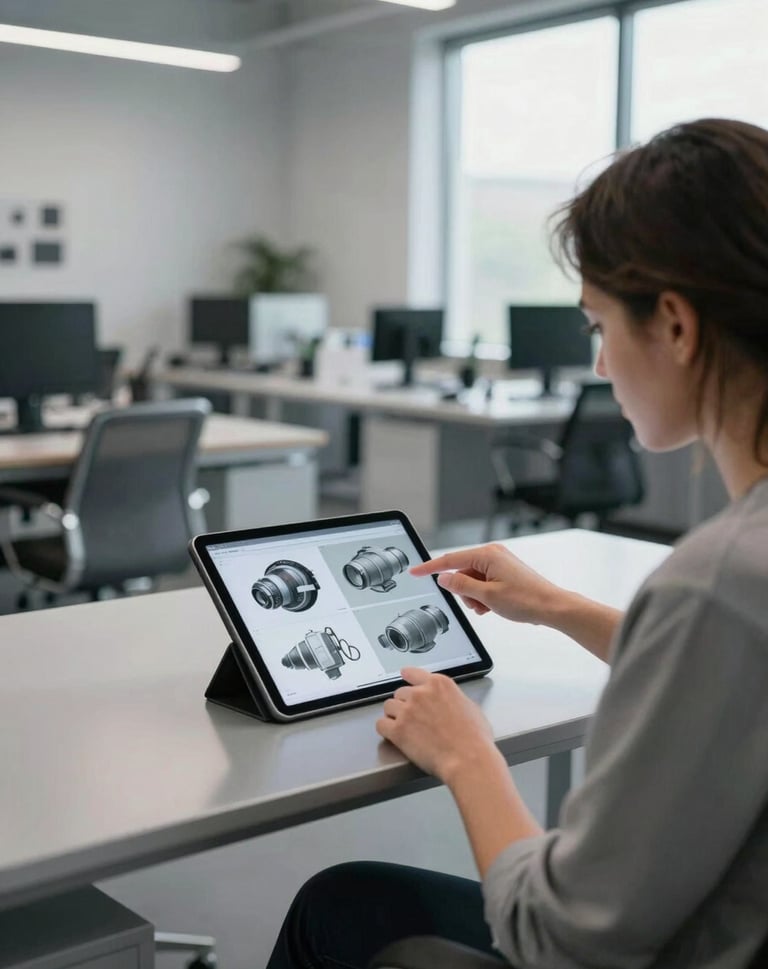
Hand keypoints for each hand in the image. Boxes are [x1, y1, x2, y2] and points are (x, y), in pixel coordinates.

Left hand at [376, 667, 495, 784]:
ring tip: (404, 727)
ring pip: (388, 706)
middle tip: (413, 717)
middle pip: (400, 692)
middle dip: (404, 704)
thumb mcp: (470, 707)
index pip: (413, 673)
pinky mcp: (398, 730)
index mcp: (439, 684)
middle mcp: (420, 693)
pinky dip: (386, 729)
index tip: (404, 676)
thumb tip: (449, 702)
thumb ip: (453, 698)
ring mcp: (407, 710)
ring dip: (394, 715)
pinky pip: (381, 724)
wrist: (468, 759)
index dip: (408, 677)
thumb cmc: (475, 739)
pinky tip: (393, 735)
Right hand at [410, 542, 562, 625]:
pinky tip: (493, 605)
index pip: (450, 560)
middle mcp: (493, 554)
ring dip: (475, 596)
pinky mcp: (504, 572)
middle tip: (478, 604)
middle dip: (464, 592)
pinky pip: (483, 583)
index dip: (430, 568)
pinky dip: (483, 596)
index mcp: (487, 555)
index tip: (415, 571)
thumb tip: (444, 579)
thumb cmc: (527, 600)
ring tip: (489, 607)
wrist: (552, 606)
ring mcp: (499, 563)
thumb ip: (461, 586)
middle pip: (462, 572)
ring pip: (472, 580)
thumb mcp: (487, 596)